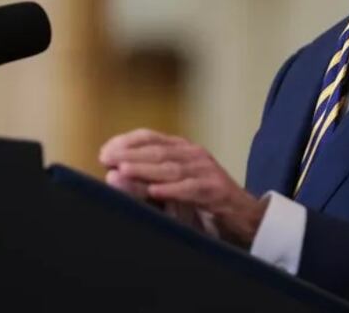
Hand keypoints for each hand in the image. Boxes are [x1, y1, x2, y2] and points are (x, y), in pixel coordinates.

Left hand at [99, 128, 268, 248]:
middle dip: (130, 154)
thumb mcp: (175, 182)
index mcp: (182, 147)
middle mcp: (193, 153)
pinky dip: (172, 189)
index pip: (150, 137)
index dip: (126, 142)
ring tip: (124, 170)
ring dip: (145, 169)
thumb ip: (149, 176)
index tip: (105, 151)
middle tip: (108, 159)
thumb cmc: (204, 196)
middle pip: (157, 151)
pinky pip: (191, 188)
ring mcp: (206, 170)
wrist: (243, 213)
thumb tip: (115, 174)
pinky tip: (156, 191)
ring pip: (171, 168)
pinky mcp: (216, 189)